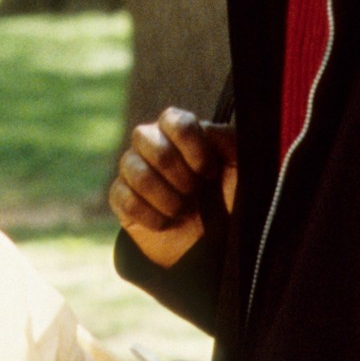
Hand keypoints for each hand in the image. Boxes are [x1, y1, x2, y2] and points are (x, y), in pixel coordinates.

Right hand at [108, 108, 236, 266]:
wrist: (209, 240)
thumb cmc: (226, 196)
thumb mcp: (239, 167)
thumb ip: (227, 140)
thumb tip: (207, 128)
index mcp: (179, 129)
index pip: (175, 120)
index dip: (193, 148)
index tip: (209, 172)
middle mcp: (151, 142)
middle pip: (146, 138)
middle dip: (177, 173)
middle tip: (194, 192)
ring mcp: (132, 168)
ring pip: (136, 171)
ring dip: (166, 198)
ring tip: (182, 211)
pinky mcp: (120, 196)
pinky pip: (125, 199)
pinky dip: (151, 217)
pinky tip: (166, 223)